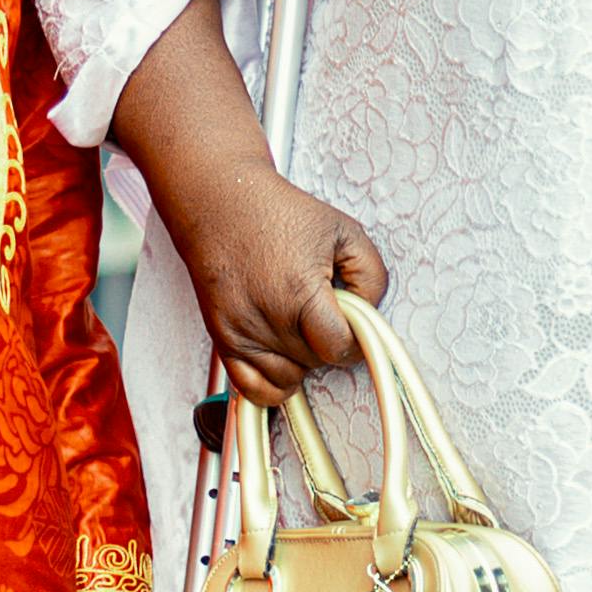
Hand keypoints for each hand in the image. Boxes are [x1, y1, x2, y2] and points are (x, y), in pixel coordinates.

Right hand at [158, 163, 390, 400]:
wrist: (219, 202)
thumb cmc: (277, 213)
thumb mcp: (343, 230)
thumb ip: (372, 274)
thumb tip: (371, 313)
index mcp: (299, 292)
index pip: (338, 349)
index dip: (354, 341)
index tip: (352, 325)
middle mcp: (266, 318)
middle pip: (315, 363)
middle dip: (326, 343)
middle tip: (321, 311)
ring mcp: (240, 332)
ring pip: (286, 380)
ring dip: (300, 362)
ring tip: (299, 326)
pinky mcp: (222, 339)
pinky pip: (251, 389)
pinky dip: (271, 383)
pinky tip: (282, 357)